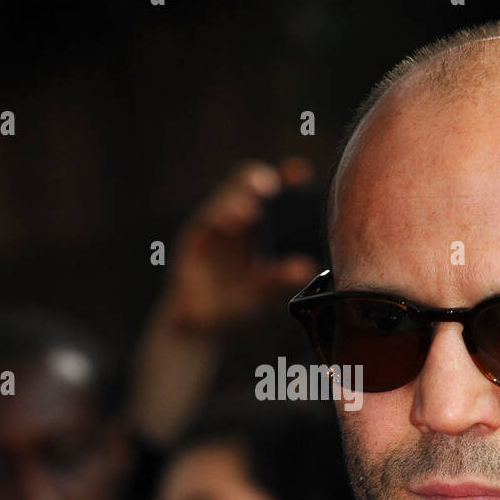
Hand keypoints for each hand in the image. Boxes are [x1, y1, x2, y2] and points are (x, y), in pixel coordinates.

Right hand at [162, 158, 318, 332]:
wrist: (200, 326)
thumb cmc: (236, 305)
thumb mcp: (262, 293)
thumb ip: (279, 279)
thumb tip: (307, 268)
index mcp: (256, 226)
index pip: (271, 193)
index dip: (285, 177)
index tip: (301, 172)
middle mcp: (234, 219)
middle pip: (244, 185)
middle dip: (257, 179)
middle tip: (273, 184)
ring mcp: (212, 226)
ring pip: (222, 199)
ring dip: (236, 200)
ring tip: (251, 212)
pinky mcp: (192, 238)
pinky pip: (205, 221)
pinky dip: (218, 218)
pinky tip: (231, 225)